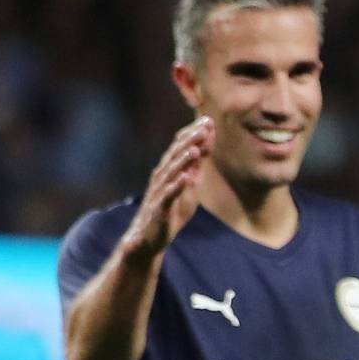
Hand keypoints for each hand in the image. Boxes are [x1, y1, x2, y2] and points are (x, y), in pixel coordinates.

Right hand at [121, 117, 213, 258]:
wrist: (149, 239)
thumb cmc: (170, 212)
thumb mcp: (188, 187)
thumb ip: (195, 168)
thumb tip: (205, 148)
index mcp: (169, 171)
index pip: (181, 148)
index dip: (194, 135)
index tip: (208, 120)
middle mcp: (162, 177)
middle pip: (175, 155)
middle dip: (190, 140)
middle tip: (205, 126)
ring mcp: (160, 192)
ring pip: (170, 172)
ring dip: (182, 160)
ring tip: (195, 149)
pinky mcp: (160, 209)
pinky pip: (168, 196)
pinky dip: (176, 186)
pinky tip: (185, 178)